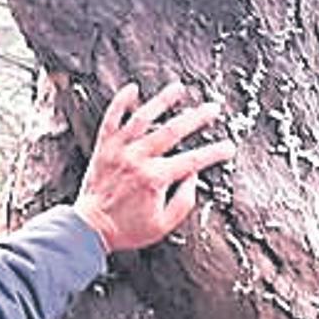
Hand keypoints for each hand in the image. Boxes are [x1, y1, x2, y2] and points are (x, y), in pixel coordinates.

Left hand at [72, 81, 235, 253]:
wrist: (89, 228)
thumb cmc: (126, 229)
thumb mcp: (164, 224)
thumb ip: (184, 200)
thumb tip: (193, 177)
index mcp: (155, 178)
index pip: (193, 160)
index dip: (214, 153)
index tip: (229, 147)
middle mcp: (138, 159)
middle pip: (172, 131)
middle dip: (196, 118)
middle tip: (213, 108)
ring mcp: (119, 151)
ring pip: (143, 118)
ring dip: (162, 101)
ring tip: (179, 88)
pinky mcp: (103, 148)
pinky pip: (111, 120)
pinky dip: (120, 103)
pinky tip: (132, 89)